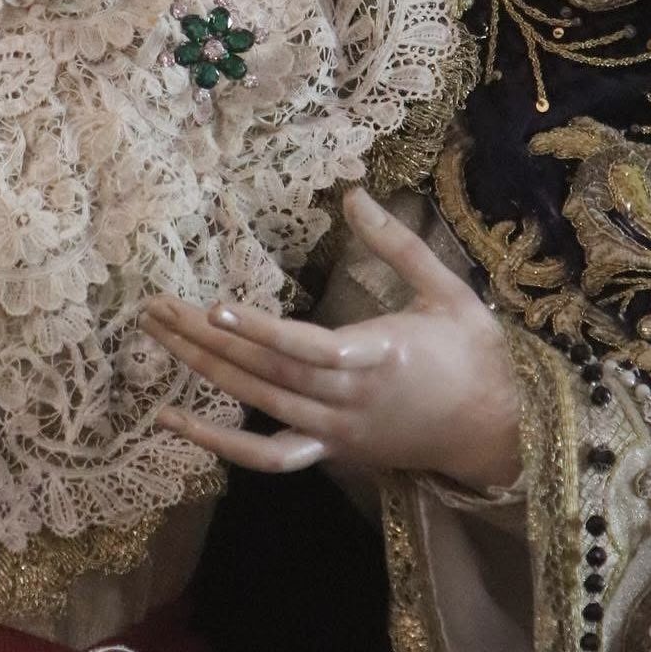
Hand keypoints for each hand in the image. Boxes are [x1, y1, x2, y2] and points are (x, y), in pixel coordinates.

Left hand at [140, 188, 521, 490]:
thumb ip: (400, 245)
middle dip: (204, 338)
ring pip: (255, 403)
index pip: (307, 346)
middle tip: (153, 307)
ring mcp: (332, 430)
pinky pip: (264, 456)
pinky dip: (216, 443)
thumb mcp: (451, 293)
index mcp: (379, 356)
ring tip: (156, 337)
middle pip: (264, 370)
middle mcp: (347, 399)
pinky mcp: (325, 451)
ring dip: (200, 370)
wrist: (497, 434)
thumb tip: (356, 194)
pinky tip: (170, 420)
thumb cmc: (475, 356)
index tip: (214, 306)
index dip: (259, 329)